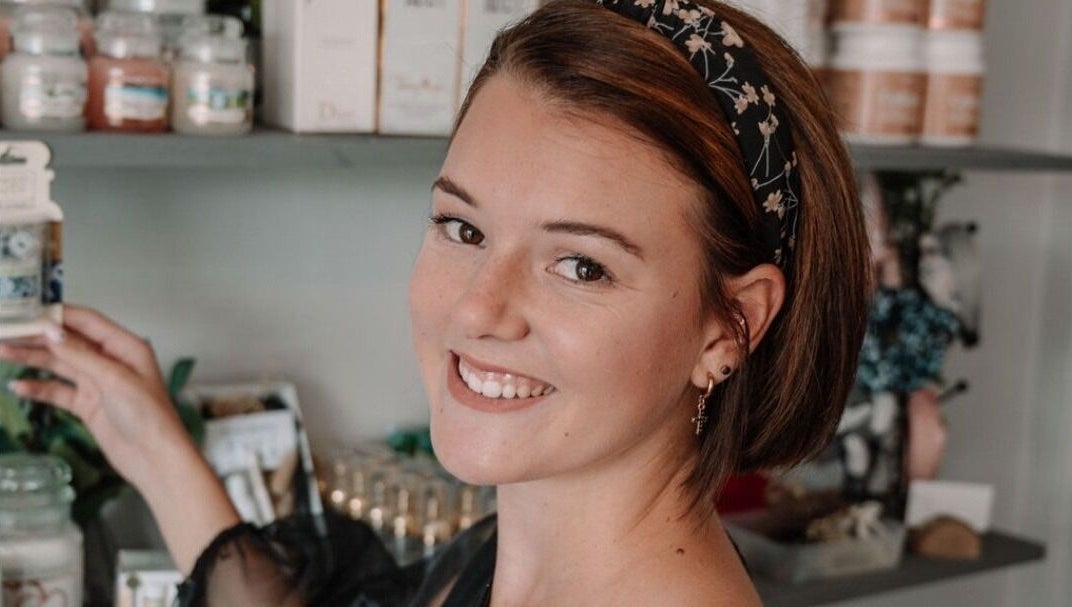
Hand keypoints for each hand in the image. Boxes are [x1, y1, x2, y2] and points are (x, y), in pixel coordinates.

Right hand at [0, 304, 238, 572]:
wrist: (155, 459)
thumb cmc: (149, 417)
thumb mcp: (114, 380)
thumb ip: (81, 355)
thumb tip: (51, 330)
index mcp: (126, 347)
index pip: (87, 321)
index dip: (56, 315)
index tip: (26, 311)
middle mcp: (112, 361)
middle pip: (68, 342)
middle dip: (36, 337)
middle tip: (5, 333)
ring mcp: (99, 383)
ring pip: (60, 365)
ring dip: (32, 359)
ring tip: (2, 352)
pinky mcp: (89, 405)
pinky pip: (59, 391)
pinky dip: (39, 388)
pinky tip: (18, 386)